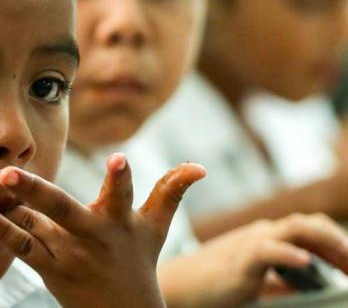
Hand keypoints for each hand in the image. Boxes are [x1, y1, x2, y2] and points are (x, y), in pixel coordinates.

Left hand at [0, 153, 206, 307]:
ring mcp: (67, 254)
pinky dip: (3, 234)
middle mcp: (91, 236)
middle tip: (9, 174)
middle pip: (63, 210)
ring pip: (35, 231)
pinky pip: (23, 250)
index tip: (118, 159)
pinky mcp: (50, 268)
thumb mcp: (156, 227)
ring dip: (11, 217)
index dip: (121, 179)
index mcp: (118, 221)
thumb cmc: (138, 260)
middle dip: (37, 192)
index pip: (122, 196)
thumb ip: (171, 191)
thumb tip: (201, 167)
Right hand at [159, 213, 347, 307]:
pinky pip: (269, 250)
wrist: (178, 286)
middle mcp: (262, 233)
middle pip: (309, 223)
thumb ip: (283, 281)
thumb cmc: (214, 285)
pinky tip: (306, 263)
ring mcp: (251, 242)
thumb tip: (316, 286)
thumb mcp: (257, 282)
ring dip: (327, 241)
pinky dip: (290, 254)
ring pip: (297, 227)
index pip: (309, 229)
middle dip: (338, 241)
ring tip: (346, 261)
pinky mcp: (240, 259)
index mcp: (266, 237)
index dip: (336, 243)